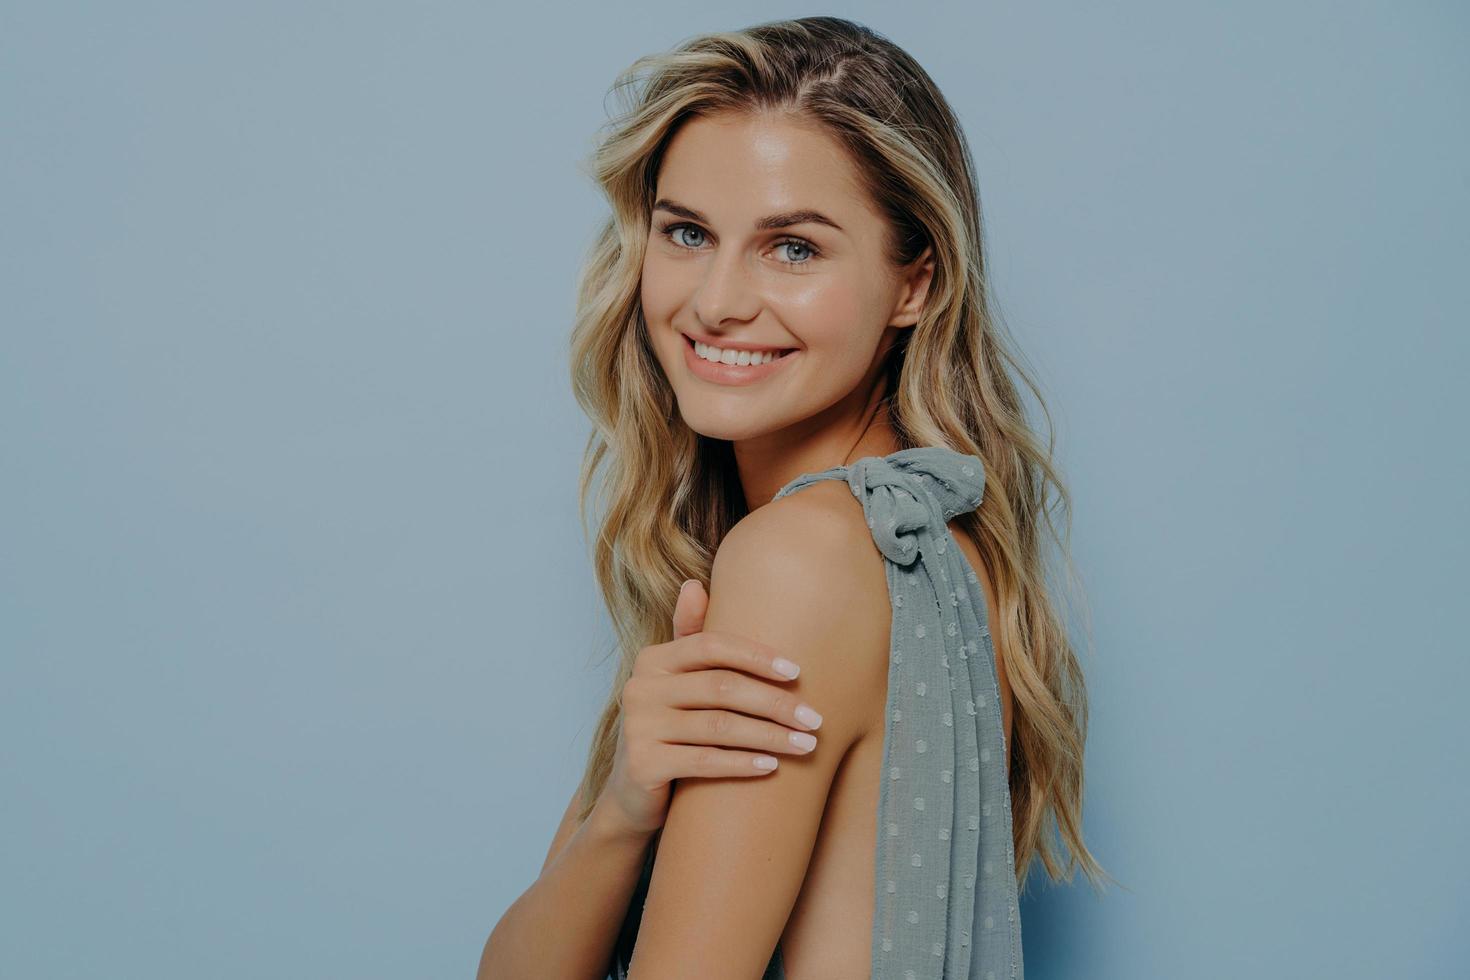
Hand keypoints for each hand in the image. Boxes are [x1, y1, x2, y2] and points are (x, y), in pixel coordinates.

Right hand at [595, 579, 823, 839]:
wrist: (634, 791)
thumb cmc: (671, 727)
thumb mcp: (677, 682)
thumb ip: (690, 637)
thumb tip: (694, 583)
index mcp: (652, 659)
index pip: (710, 645)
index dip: (756, 656)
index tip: (798, 672)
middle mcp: (640, 688)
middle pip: (721, 687)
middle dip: (775, 703)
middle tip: (815, 719)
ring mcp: (638, 727)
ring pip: (719, 727)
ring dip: (770, 736)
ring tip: (806, 745)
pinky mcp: (643, 765)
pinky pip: (704, 762)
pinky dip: (742, 764)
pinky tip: (772, 767)